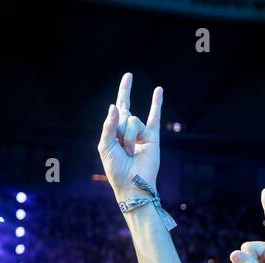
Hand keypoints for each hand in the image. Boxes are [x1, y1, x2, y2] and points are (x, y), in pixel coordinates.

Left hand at [97, 72, 163, 200]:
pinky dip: (157, 103)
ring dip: (129, 138)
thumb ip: (109, 126)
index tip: (129, 76)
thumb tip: (115, 106)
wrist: (132, 184)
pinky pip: (155, 117)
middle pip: (124, 115)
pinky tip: (159, 90)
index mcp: (116, 132)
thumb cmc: (116, 169)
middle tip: (123, 148)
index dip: (124, 92)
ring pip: (133, 121)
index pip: (119, 108)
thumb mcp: (105, 146)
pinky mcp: (153, 137)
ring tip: (131, 152)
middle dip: (121, 131)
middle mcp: (129, 130)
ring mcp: (142, 133)